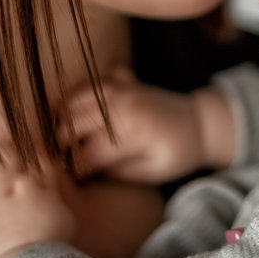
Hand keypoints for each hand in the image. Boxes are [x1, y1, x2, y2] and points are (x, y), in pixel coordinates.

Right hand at [59, 67, 234, 182]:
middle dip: (62, 144)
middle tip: (59, 160)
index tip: (71, 178)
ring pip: (75, 98)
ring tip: (59, 138)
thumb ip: (118, 171)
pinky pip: (88, 82)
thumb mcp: (152, 172)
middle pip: (75, 123)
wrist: (199, 122)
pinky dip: (75, 96)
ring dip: (62, 118)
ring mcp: (121, 87)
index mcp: (134, 131)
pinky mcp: (121, 79)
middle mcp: (124, 104)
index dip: (76, 168)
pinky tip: (71, 113)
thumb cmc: (178, 153)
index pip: (90, 152)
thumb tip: (85, 170)